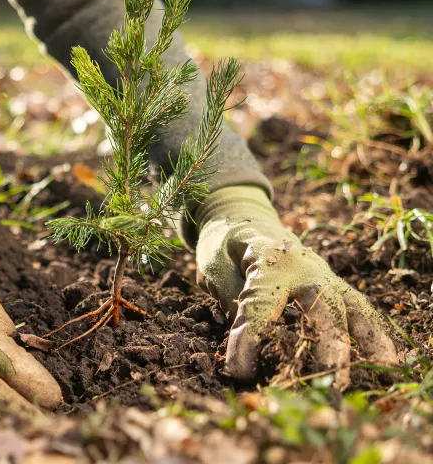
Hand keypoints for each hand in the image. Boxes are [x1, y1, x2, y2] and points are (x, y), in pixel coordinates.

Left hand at [195, 186, 397, 387]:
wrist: (242, 218)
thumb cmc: (225, 245)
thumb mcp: (215, 267)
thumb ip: (234, 301)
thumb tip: (253, 345)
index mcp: (267, 257)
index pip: (262, 302)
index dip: (251, 338)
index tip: (241, 370)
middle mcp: (302, 265)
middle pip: (322, 305)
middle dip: (328, 345)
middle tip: (328, 381)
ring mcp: (321, 273)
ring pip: (349, 306)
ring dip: (362, 340)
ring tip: (377, 371)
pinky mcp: (329, 284)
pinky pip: (356, 307)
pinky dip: (371, 331)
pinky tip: (384, 358)